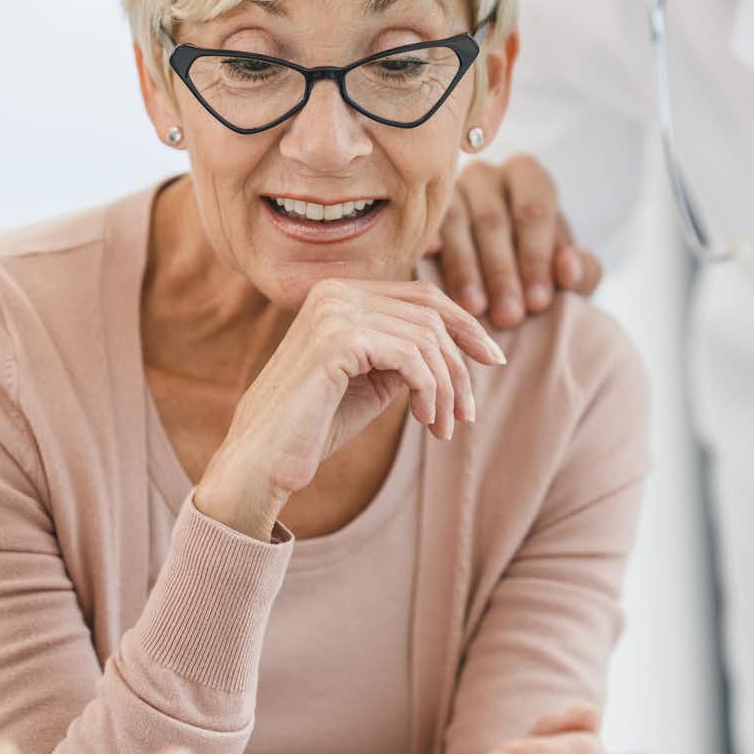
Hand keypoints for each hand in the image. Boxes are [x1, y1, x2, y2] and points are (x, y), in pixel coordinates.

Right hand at [194, 279, 504, 537]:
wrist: (262, 462)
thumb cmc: (314, 426)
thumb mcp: (371, 380)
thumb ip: (405, 352)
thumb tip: (458, 343)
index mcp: (339, 293)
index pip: (421, 296)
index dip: (463, 324)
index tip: (491, 358)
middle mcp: (334, 291)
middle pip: (430, 314)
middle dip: (460, 363)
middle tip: (468, 412)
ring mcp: (333, 311)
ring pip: (426, 338)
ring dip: (447, 388)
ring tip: (444, 427)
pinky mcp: (337, 341)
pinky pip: (412, 358)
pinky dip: (431, 391)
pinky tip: (427, 421)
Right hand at [429, 155, 601, 328]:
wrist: (497, 279)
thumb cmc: (535, 272)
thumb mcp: (567, 276)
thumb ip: (580, 273)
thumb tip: (568, 268)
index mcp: (528, 176)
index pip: (533, 211)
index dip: (536, 258)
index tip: (538, 303)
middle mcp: (486, 175)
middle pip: (492, 219)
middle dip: (502, 271)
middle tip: (509, 316)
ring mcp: (449, 188)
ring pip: (456, 223)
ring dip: (467, 269)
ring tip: (476, 309)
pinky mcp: (421, 209)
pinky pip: (424, 225)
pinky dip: (430, 245)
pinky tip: (433, 265)